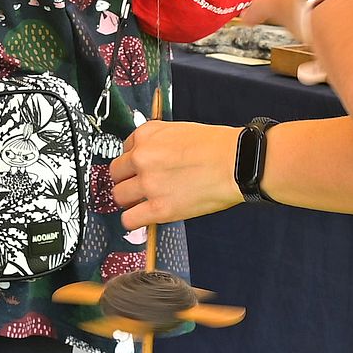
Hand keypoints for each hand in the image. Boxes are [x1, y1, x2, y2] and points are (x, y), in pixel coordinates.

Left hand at [111, 120, 242, 234]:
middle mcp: (142, 157)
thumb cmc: (217, 147)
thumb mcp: (180, 131)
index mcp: (147, 134)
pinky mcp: (159, 208)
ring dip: (129, 200)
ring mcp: (148, 183)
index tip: (142, 169)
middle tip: (140, 186)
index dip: (134, 162)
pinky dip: (133, 221)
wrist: (236, 163)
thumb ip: (159, 143)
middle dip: (127, 180)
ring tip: (143, 202)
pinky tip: (143, 218)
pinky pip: (129, 220)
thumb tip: (149, 158)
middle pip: (116, 174)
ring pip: (119, 196)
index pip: (125, 150)